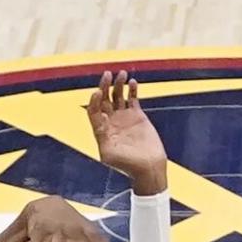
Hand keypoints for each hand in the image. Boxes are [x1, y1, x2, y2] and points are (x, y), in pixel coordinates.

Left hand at [88, 71, 167, 194]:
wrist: (148, 168)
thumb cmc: (128, 166)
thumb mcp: (109, 155)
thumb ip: (102, 138)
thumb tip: (100, 120)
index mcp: (101, 131)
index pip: (93, 110)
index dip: (94, 100)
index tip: (99, 92)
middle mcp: (111, 122)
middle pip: (104, 98)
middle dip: (104, 85)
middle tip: (107, 74)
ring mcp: (124, 118)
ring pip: (118, 95)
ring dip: (118, 84)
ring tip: (122, 74)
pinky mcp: (137, 116)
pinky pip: (133, 98)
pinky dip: (132, 89)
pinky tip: (133, 82)